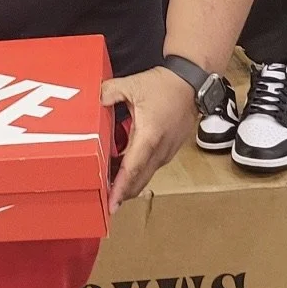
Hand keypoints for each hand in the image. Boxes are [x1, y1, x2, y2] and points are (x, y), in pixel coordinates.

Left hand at [100, 66, 197, 212]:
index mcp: (149, 136)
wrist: (191, 83)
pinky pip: (151, 167)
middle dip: (122, 193)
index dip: (120, 188)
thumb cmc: (164, 85)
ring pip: (145, 176)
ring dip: (129, 184)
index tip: (111, 203)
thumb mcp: (132, 85)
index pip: (132, 169)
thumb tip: (95, 100)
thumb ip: (108, 92)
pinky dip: (137, 174)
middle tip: (105, 203)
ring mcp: (166, 152)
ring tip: (110, 188)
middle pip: (139, 180)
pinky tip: (124, 171)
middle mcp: (160, 150)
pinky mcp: (169, 150)